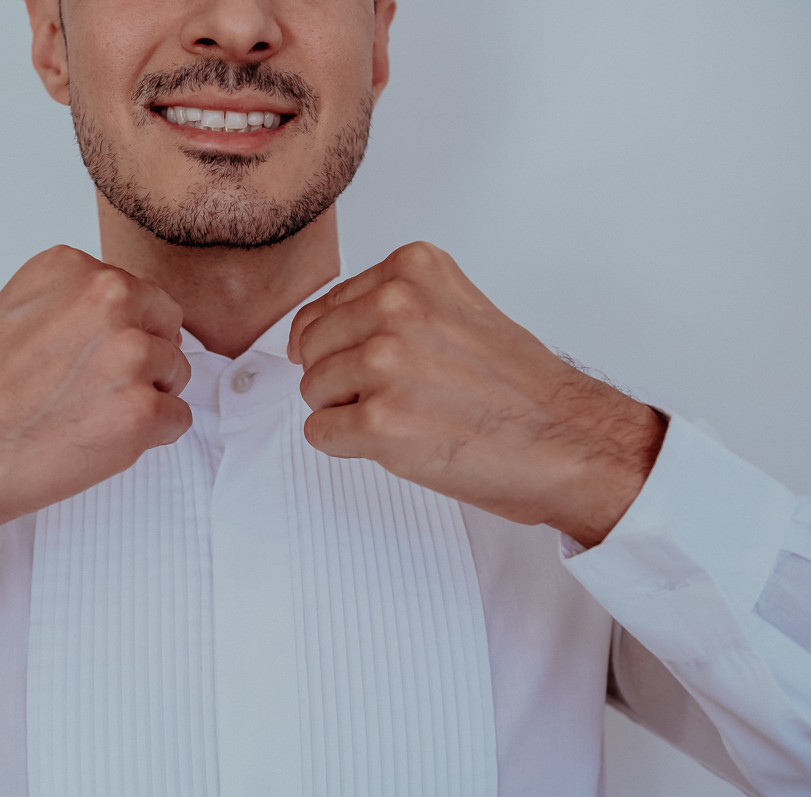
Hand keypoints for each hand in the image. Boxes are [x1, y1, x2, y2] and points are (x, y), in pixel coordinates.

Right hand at [0, 245, 191, 554]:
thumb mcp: (11, 312)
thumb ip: (70, 305)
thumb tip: (116, 321)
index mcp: (73, 269)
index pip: (139, 295)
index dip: (121, 333)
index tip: (89, 359)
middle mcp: (107, 300)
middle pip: (166, 329)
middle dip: (142, 361)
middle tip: (91, 393)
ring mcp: (128, 355)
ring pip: (175, 376)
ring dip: (144, 401)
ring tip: (86, 418)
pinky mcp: (141, 412)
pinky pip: (178, 420)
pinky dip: (148, 438)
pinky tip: (97, 442)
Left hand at [288, 242, 665, 547]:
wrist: (568, 441)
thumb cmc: (518, 388)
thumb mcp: (454, 309)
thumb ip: (388, 307)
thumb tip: (308, 333)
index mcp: (412, 269)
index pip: (324, 306)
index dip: (339, 347)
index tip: (373, 364)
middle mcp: (395, 305)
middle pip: (311, 348)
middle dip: (340, 379)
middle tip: (397, 397)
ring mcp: (385, 362)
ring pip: (313, 390)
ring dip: (348, 413)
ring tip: (408, 416)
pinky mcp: (380, 420)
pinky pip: (320, 433)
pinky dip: (349, 446)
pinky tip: (400, 441)